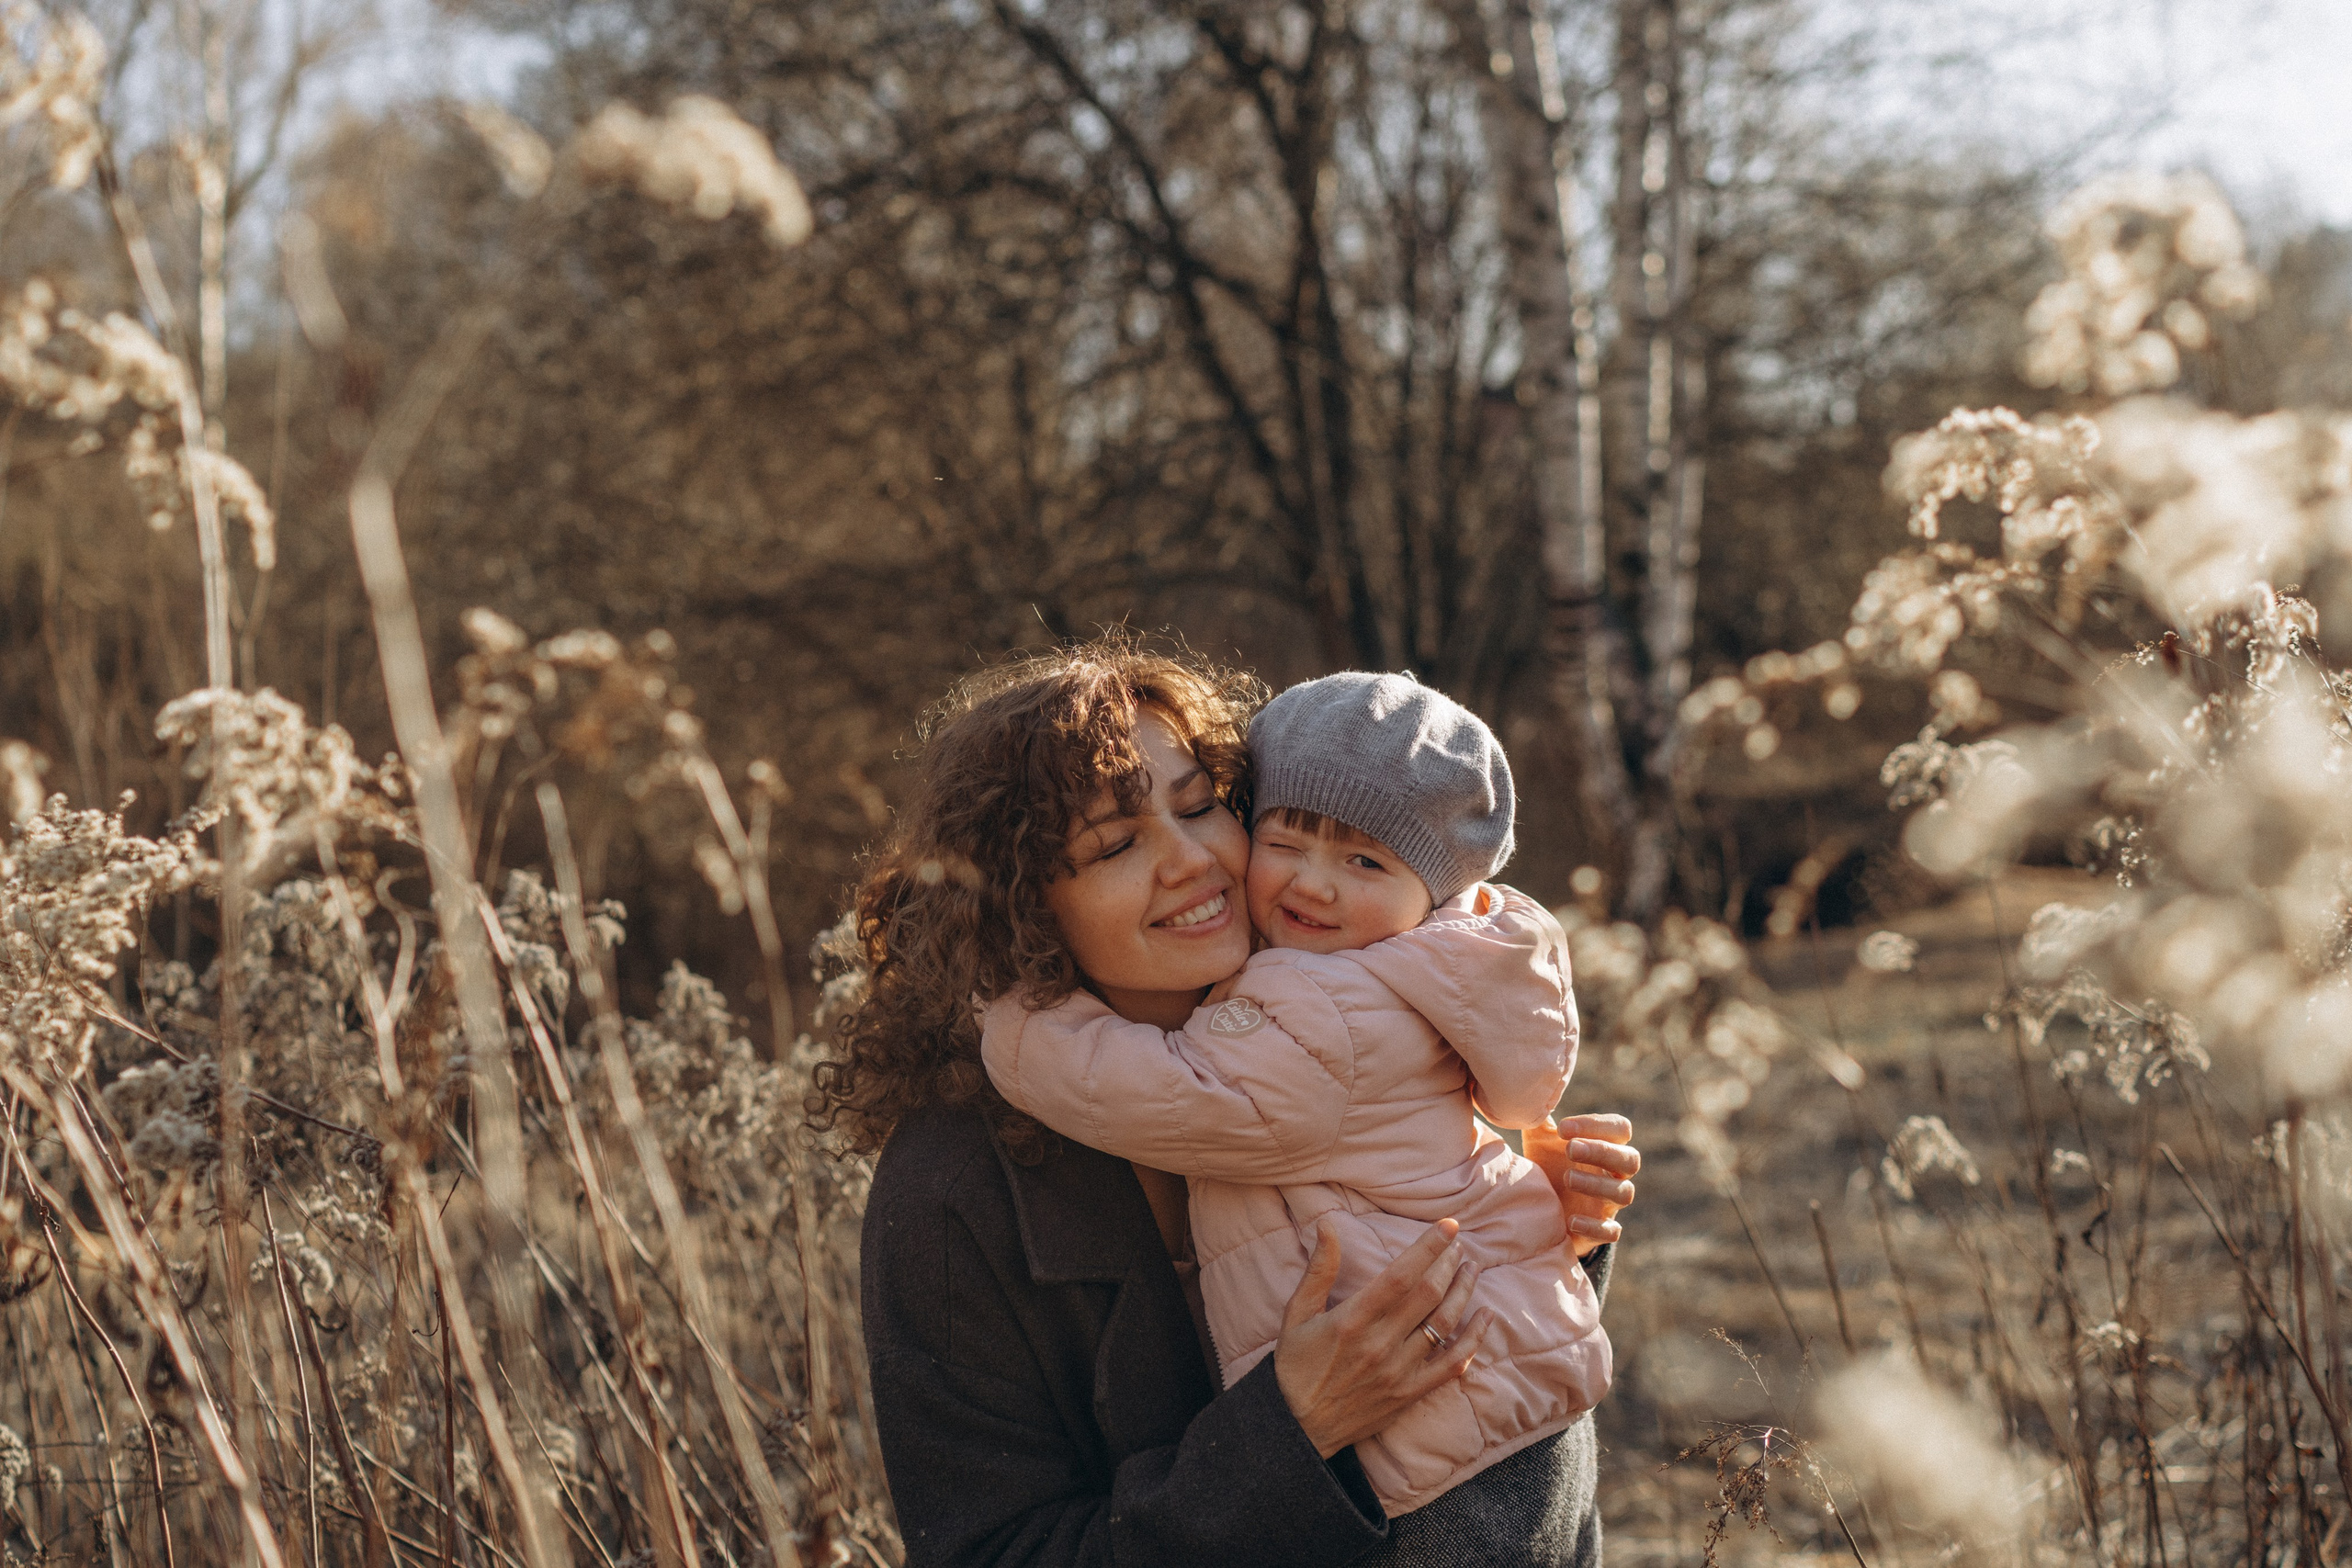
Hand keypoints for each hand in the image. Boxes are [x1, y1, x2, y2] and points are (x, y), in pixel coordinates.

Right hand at [1273, 1216, 1494, 1458]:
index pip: (1401, 1275)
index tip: (1448, 1225)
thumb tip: (1327, 1224)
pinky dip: (1474, 1340)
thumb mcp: (1296, 1314)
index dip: (1428, 1247)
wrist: (1298, 1428)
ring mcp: (1399, 1371)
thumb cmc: (1295, 1366)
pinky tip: (1485, 1317)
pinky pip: (1452, 1365)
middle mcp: (1380, 1344)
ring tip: (1471, 1269)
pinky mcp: (1410, 1393)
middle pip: (1429, 1294)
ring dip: (1464, 1292)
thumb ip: (1318, 1269)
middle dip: (1449, 1263)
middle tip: (1459, 1243)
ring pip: (1444, 1324)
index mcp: (1351, 1320)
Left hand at [1525, 1113, 1638, 1256]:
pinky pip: (1611, 1232)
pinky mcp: (1599, 1229)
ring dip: (1597, 1185)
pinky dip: (1595, 1227)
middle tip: (1571, 1149)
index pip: (1620, 1128)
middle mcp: (1613, 1173)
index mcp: (1604, 1146)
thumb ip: (1541, 1120)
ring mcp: (1609, 1203)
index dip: (1597, 1125)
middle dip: (1603, 1152)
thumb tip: (1533, 1098)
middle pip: (1631, 1160)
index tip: (1563, 1128)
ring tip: (1567, 1178)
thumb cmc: (1546, 1164)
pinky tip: (1570, 1220)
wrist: (1539, 1206)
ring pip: (1624, 1194)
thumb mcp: (1540, 1140)